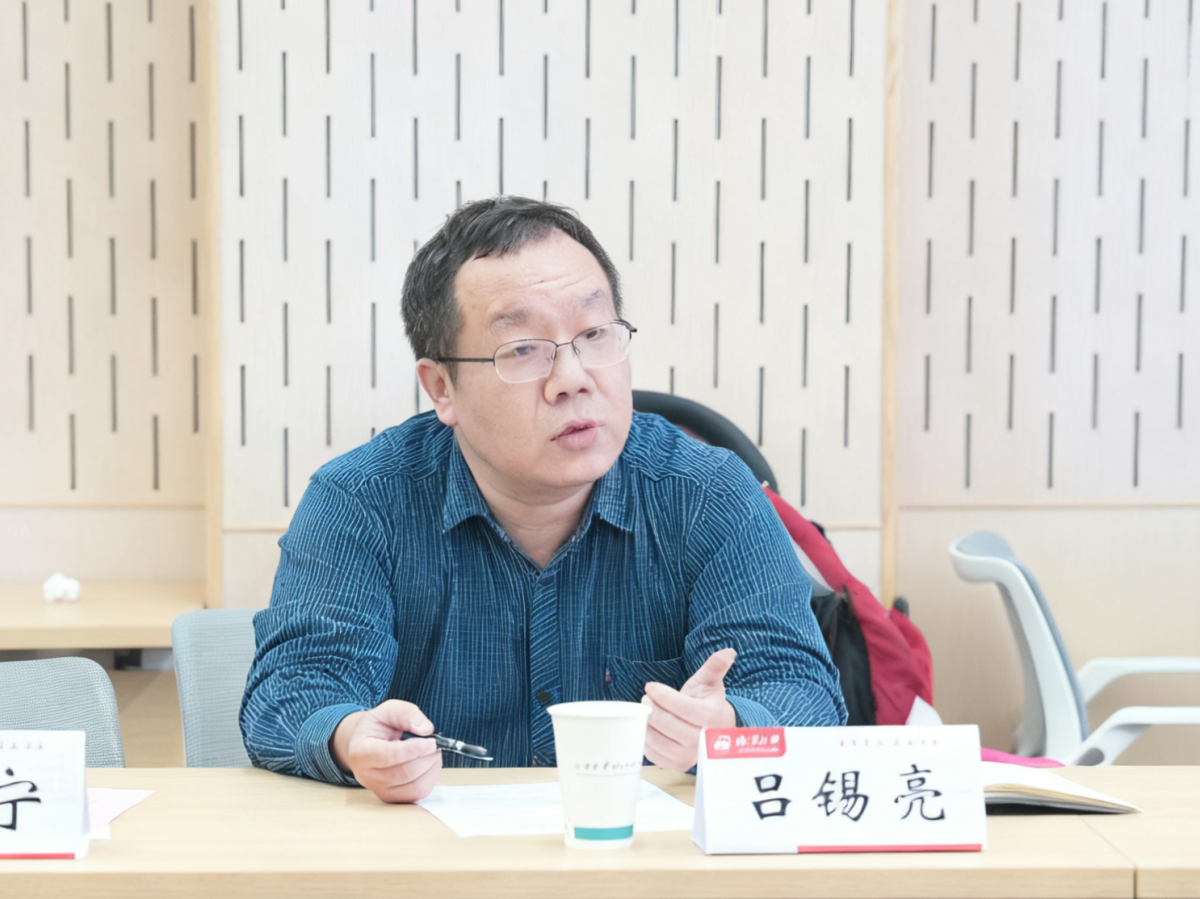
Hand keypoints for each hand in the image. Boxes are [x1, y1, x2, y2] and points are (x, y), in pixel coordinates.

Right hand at [330, 700, 441, 802]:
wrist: (367, 743)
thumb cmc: (379, 726)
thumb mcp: (390, 710)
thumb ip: (407, 714)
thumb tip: (426, 730)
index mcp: (361, 752)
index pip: (390, 756)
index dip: (414, 749)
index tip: (431, 741)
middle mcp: (366, 776)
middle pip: (405, 773)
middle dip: (427, 758)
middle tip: (435, 744)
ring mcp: (379, 790)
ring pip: (414, 787)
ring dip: (431, 768)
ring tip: (432, 752)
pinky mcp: (392, 798)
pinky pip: (418, 794)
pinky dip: (430, 778)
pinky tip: (428, 764)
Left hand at [641, 648, 737, 770]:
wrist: (713, 732)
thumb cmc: (708, 703)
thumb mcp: (710, 683)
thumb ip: (715, 667)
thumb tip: (728, 652)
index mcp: (710, 717)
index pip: (680, 706)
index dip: (662, 694)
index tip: (650, 686)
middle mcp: (701, 740)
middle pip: (666, 723)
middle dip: (652, 707)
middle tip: (646, 698)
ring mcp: (689, 756)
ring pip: (657, 740)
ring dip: (646, 723)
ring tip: (645, 711)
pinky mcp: (677, 765)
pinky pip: (653, 754)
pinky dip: (645, 739)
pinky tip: (647, 727)